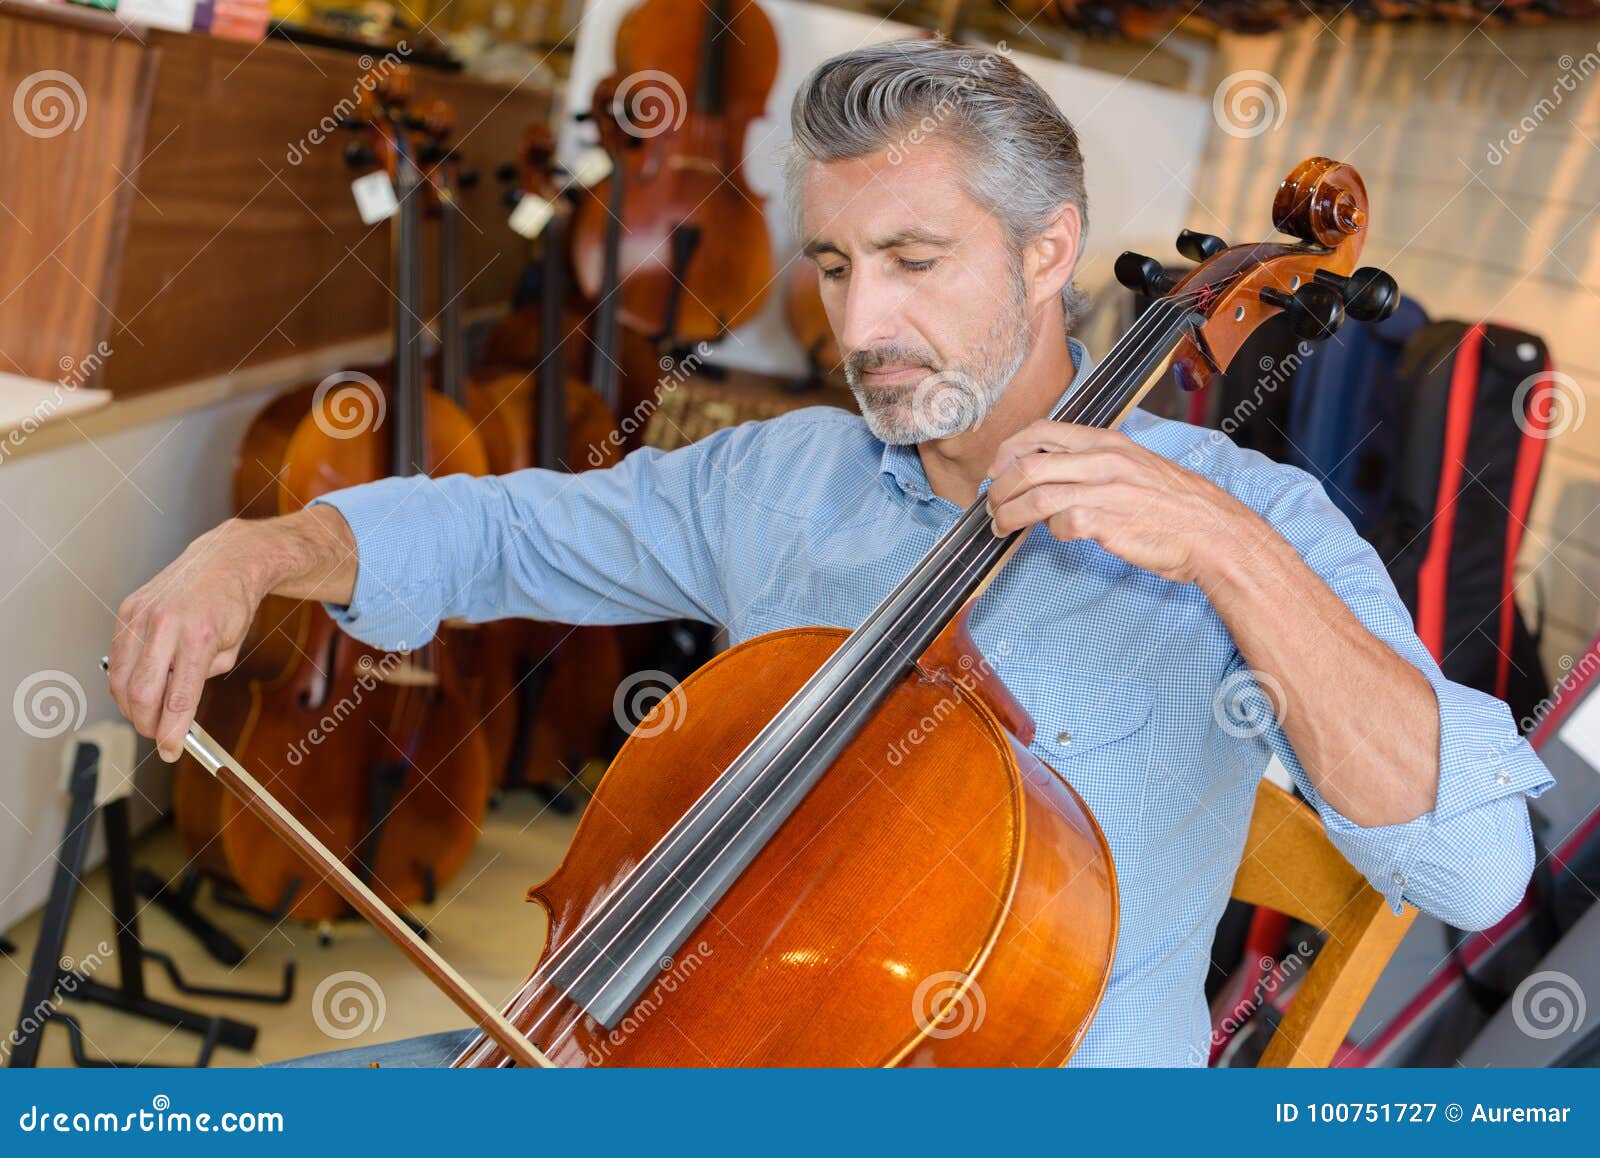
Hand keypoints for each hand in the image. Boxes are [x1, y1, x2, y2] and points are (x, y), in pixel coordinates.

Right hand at [108, 519, 273, 761]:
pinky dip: (125, 678)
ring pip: (121, 678)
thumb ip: (201, 679)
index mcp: (200, 637)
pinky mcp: (128, 609)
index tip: (171, 752)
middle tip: (157, 734)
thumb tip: (173, 710)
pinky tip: (139, 684)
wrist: (224, 560)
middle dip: (147, 724)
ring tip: (148, 712)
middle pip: (142, 694)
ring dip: (130, 705)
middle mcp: (167, 625)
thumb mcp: (231, 649)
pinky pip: (117, 656)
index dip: (172, 732)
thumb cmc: (232, 606)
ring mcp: (142, 615)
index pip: (179, 699)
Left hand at [984, 420, 1259, 584]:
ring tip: (1001, 527)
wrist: (1213, 533)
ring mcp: (1105, 491)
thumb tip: (1050, 474)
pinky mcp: (1108, 522)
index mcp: (1107, 442)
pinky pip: (1061, 524)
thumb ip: (1093, 464)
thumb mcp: (1134, 466)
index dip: (1009, 449)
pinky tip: (1056, 536)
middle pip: (1027, 465)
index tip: (997, 469)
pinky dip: (1050, 531)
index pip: (1041, 431)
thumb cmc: (1174, 505)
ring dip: (1009, 514)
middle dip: (998, 488)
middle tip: (992, 505)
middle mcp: (1103, 461)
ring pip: (1035, 496)